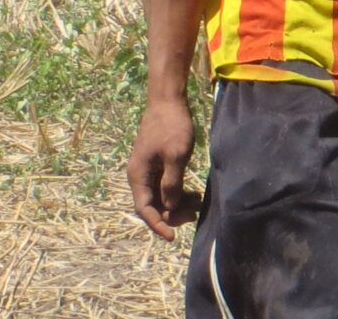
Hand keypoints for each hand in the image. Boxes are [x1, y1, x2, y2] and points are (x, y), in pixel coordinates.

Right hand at [127, 96, 199, 239]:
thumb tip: (170, 207)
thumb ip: (172, 184)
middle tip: (195, 212)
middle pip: (153, 206)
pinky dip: (178, 193)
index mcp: (138, 175)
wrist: (168, 100)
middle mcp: (139, 176)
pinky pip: (165, 187)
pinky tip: (194, 194)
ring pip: (161, 198)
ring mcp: (148, 170)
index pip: (144, 209)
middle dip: (172, 214)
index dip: (157, 225)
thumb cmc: (172, 125)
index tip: (172, 237)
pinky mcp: (157, 165)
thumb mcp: (175, 156)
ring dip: (177, 205)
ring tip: (198, 202)